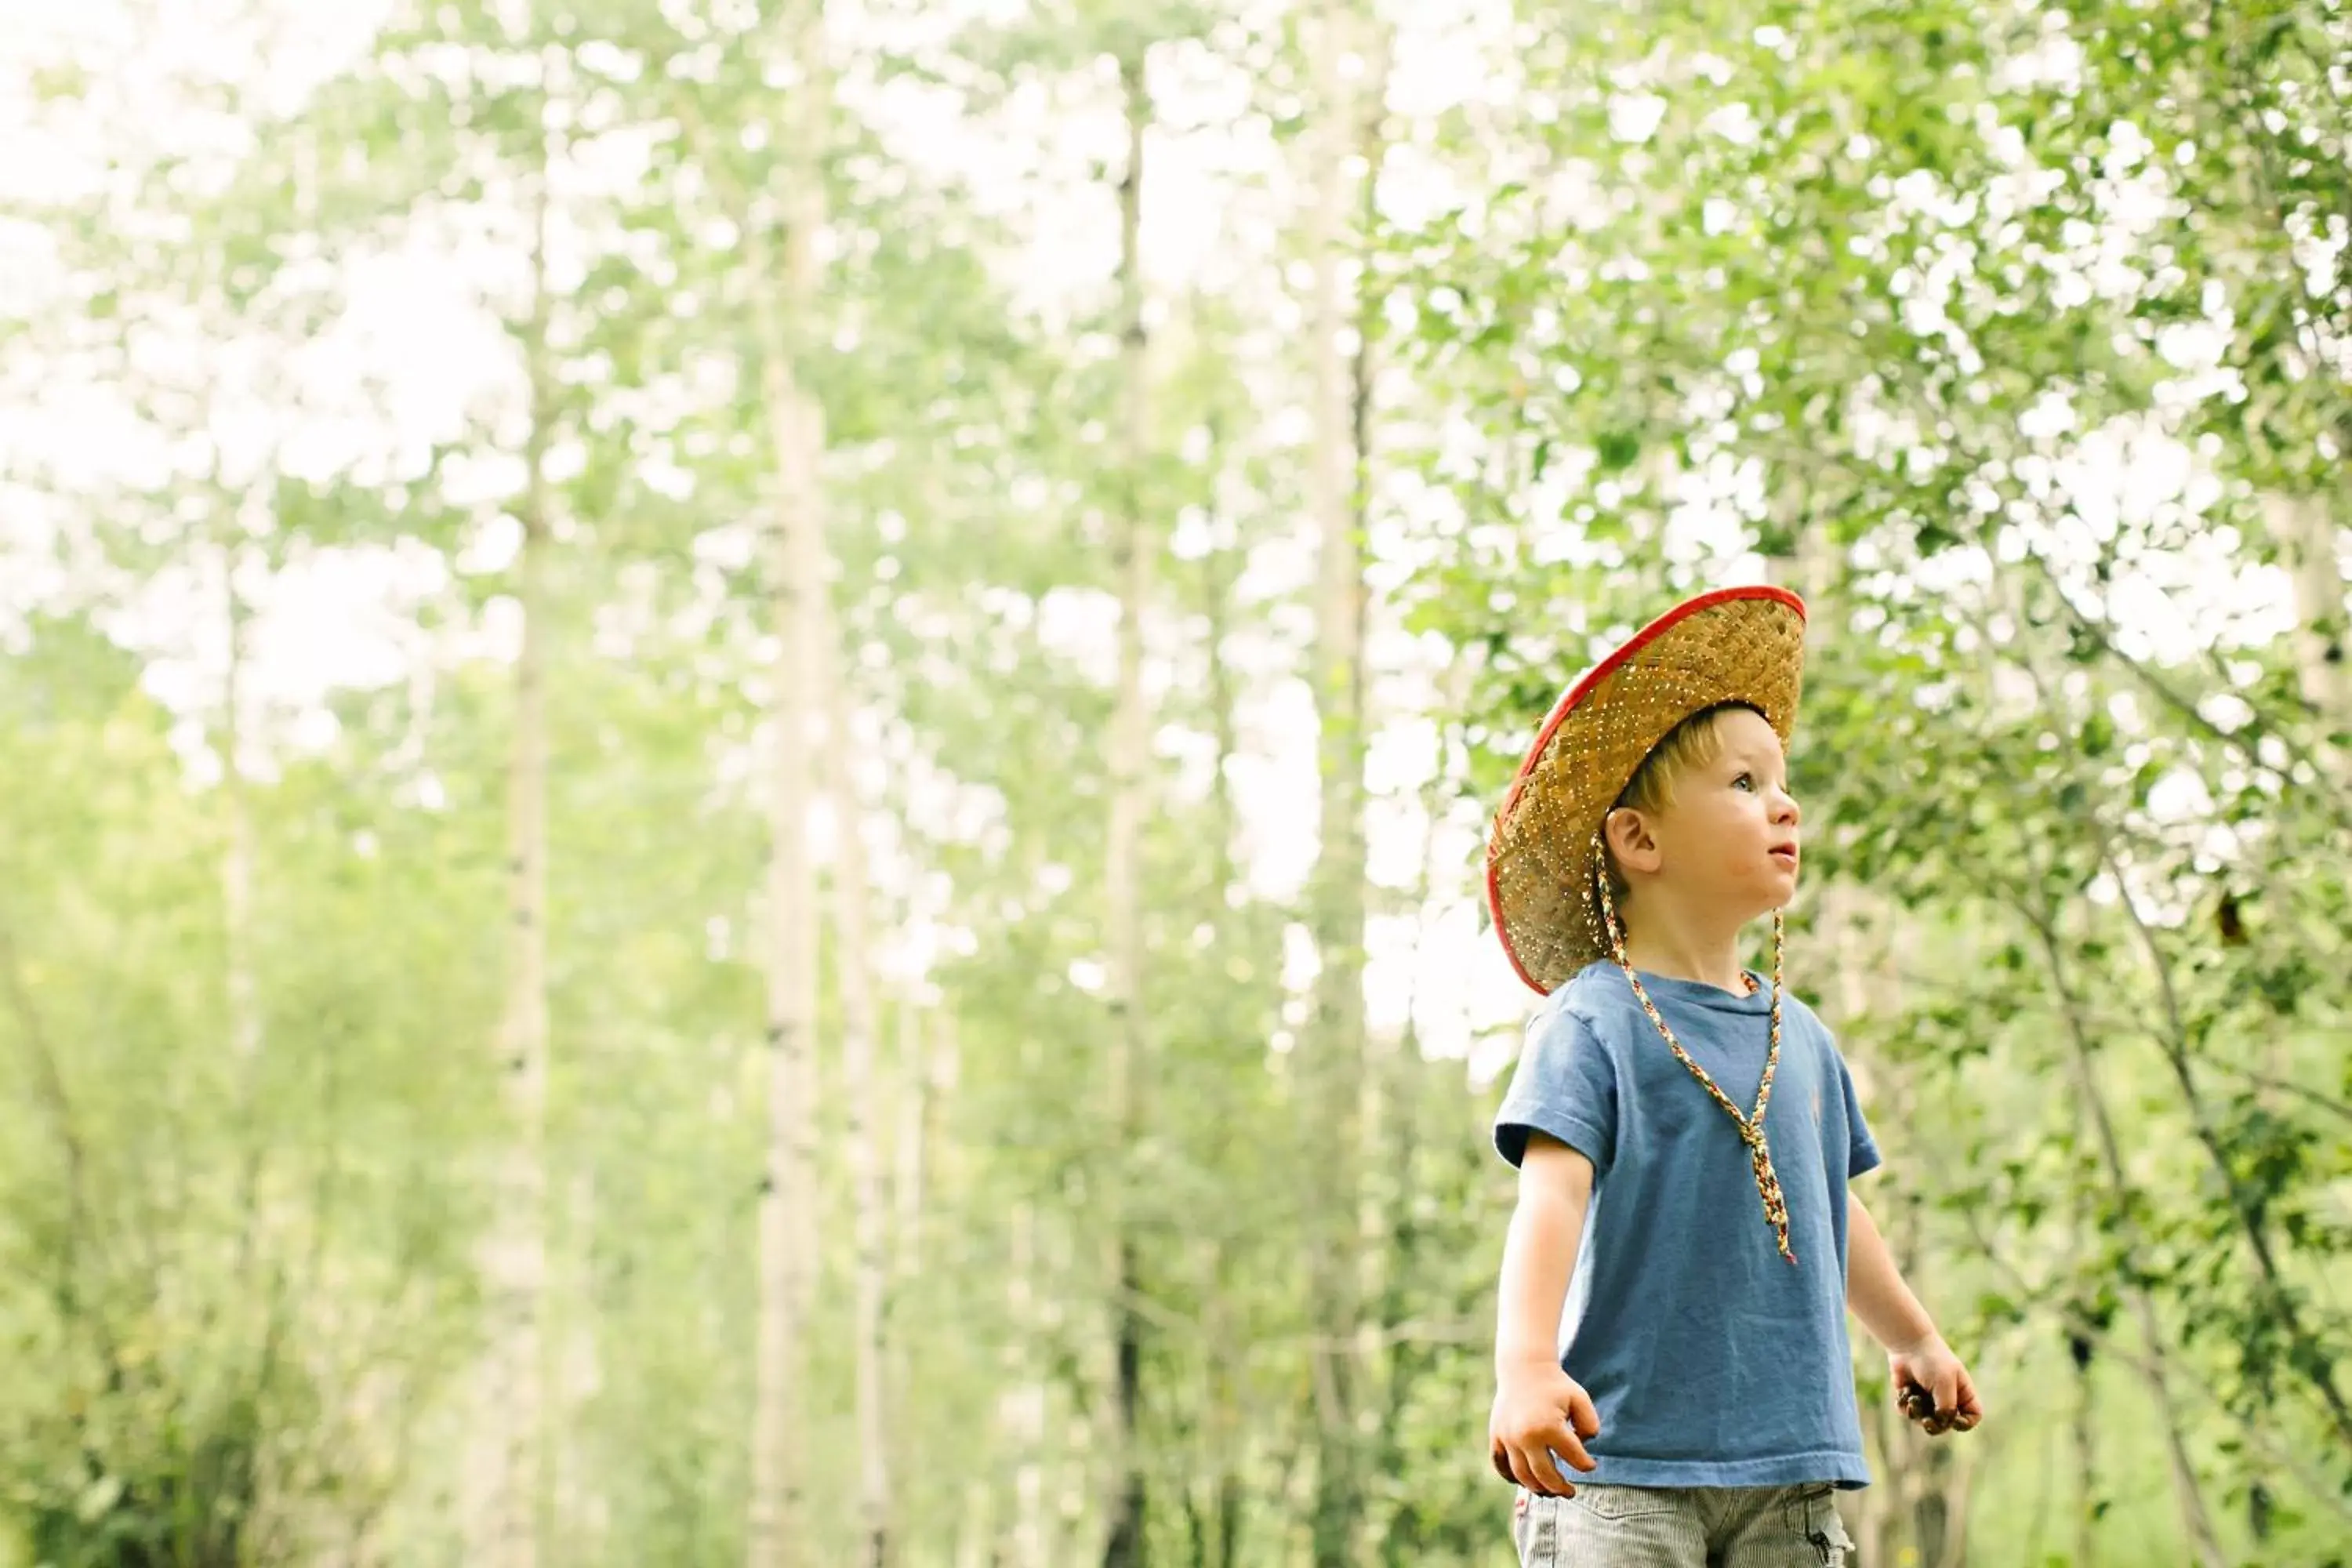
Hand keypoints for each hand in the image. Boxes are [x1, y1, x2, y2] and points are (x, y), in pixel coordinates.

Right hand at [1488, 1360, 1600, 1495]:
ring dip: (1538, 1488)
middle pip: (1545, 1475)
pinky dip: (1512, 1477)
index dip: (1586, 1465)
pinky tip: (1527, 1480)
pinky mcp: (1496, 1436)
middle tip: (1571, 1492)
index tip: (1591, 1465)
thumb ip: (1590, 1426)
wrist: (1524, 1368)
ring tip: (1550, 1491)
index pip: (1574, 1458)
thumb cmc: (1556, 1385)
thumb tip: (1583, 1449)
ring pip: (1522, 1476)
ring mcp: (1507, 1438)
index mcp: (1549, 1426)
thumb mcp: (1580, 1399)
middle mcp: (1525, 1436)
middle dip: (1560, 1488)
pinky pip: (1501, 1466)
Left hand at [1889, 1337, 1982, 1436]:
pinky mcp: (1912, 1398)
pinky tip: (1904, 1391)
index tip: (1953, 1419)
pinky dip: (1905, 1405)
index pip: (1972, 1417)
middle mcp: (1948, 1399)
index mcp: (1963, 1393)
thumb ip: (1946, 1406)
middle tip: (1926, 1421)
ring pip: (1925, 1421)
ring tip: (1912, 1398)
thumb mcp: (1944, 1383)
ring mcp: (1929, 1400)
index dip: (1965, 1424)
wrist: (1907, 1344)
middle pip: (1946, 1424)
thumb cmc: (1931, 1361)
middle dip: (1935, 1425)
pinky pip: (1909, 1413)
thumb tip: (1942, 1423)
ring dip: (1917, 1412)